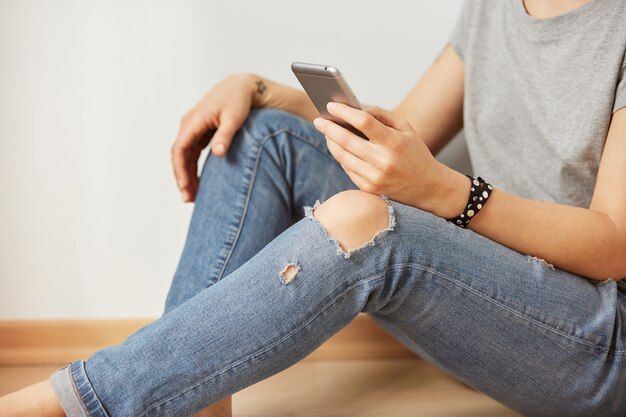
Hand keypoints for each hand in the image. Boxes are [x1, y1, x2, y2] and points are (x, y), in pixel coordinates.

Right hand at [171, 73, 255, 201]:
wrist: (240, 87)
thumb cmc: (238, 100)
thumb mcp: (234, 118)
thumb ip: (225, 135)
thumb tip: (218, 153)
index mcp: (193, 121)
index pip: (180, 149)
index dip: (180, 170)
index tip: (185, 187)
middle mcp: (188, 125)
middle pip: (179, 156)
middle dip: (182, 178)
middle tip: (188, 199)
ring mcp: (192, 129)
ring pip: (184, 157)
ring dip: (186, 176)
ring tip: (192, 197)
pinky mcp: (199, 133)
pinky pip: (191, 154)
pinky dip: (193, 169)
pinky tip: (198, 184)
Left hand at [312, 102, 447, 209]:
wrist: (428, 187)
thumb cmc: (415, 153)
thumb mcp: (406, 128)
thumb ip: (382, 116)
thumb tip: (356, 109)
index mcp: (394, 142)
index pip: (363, 122)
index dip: (344, 112)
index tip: (330, 105)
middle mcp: (383, 161)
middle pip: (346, 141)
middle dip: (329, 128)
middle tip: (318, 120)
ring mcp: (374, 177)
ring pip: (342, 157)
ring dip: (330, 143)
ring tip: (325, 132)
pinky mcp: (369, 188)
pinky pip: (347, 169)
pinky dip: (340, 157)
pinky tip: (337, 148)